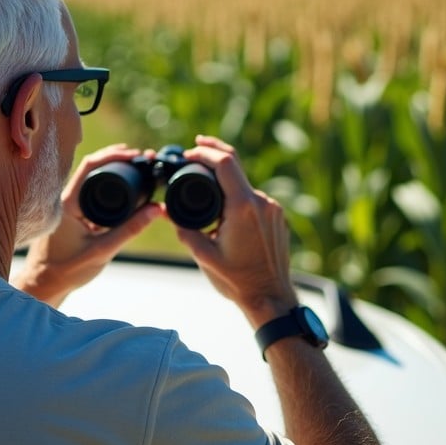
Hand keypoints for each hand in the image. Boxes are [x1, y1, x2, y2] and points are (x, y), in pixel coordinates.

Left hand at [13, 144, 162, 306]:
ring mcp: (70, 205)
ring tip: (138, 167)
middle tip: (142, 158)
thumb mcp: (104, 250)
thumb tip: (157, 208)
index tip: (135, 155)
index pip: (90, 165)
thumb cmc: (69, 269)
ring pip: (93, 179)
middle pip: (93, 167)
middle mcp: (67, 198)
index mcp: (69, 201)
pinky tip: (126, 187)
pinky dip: (110, 187)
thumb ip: (131, 229)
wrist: (46, 284)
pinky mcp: (75, 214)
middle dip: (118, 158)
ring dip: (114, 170)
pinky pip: (93, 193)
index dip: (114, 155)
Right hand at [176, 136, 297, 327]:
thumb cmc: (238, 281)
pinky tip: (224, 207)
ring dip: (225, 180)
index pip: (224, 163)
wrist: (271, 298)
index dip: (205, 152)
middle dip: (214, 153)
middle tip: (196, 146)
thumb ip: (184, 231)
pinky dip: (237, 195)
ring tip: (205, 185)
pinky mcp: (277, 217)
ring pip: (244, 184)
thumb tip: (168, 213)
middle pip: (236, 166)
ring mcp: (272, 208)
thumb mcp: (204, 256)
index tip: (189, 153)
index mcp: (242, 207)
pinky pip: (254, 198)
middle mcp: (261, 202)